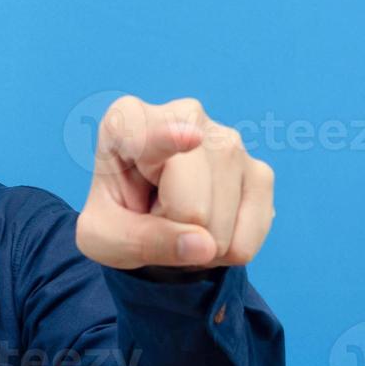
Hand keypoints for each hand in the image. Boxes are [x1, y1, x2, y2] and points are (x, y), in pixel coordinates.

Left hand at [75, 95, 275, 270]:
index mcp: (128, 122)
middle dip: (171, 230)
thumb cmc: (116, 216)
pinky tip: (207, 223)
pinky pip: (248, 238)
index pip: (154, 137)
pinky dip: (225, 249)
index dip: (170, 140)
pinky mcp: (260, 170)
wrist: (147, 216)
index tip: (190, 137)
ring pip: (220, 227)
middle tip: (153, 212)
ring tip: (177, 215)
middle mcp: (186, 116)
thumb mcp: (104, 237)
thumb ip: (141, 241)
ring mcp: (229, 140)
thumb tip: (205, 246)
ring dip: (197, 241)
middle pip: (192, 208)